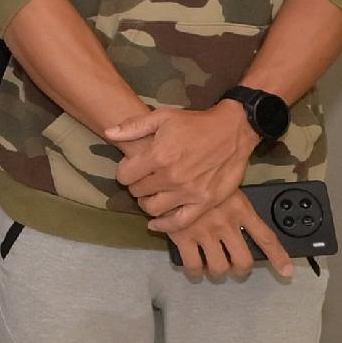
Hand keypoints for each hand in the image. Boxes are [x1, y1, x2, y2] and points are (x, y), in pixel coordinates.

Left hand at [104, 102, 252, 220]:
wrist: (233, 130)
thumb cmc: (196, 123)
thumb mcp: (163, 116)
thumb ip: (134, 126)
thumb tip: (109, 133)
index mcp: (159, 155)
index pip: (125, 176)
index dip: (124, 172)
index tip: (131, 168)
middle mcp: (171, 177)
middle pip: (137, 192)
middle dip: (136, 186)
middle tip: (143, 180)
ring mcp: (188, 192)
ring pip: (152, 209)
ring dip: (147, 203)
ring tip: (151, 195)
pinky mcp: (204, 202)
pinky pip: (178, 223)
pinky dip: (164, 226)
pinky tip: (155, 223)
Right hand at [155, 185, 290, 280]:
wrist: (170, 170)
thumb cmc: (198, 175)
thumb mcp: (225, 184)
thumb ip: (235, 204)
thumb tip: (244, 224)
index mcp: (240, 208)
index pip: (265, 237)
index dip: (278, 257)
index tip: (286, 271)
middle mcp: (226, 223)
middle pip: (243, 261)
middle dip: (241, 269)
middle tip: (236, 267)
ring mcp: (205, 232)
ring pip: (219, 268)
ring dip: (218, 272)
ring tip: (214, 267)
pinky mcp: (184, 238)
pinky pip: (194, 266)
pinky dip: (196, 272)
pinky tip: (196, 268)